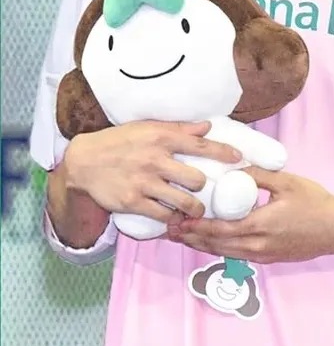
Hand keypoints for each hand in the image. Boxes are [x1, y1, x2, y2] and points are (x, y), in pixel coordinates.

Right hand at [63, 120, 241, 224]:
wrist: (84, 162)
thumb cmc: (119, 142)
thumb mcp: (146, 128)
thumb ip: (177, 129)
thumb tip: (207, 126)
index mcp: (160, 138)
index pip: (200, 145)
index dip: (223, 153)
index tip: (239, 159)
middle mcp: (155, 159)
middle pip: (196, 179)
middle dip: (204, 188)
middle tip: (205, 191)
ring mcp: (144, 183)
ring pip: (184, 202)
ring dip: (194, 209)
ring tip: (195, 210)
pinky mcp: (133, 202)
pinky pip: (163, 216)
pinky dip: (171, 219)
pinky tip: (173, 218)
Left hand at [167, 167, 333, 261]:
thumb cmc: (314, 202)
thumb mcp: (286, 182)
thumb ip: (257, 175)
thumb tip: (234, 169)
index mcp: (259, 225)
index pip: (219, 229)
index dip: (196, 226)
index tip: (178, 220)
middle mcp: (257, 246)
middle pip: (216, 245)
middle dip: (191, 238)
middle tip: (170, 230)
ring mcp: (263, 255)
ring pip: (224, 253)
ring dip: (202, 245)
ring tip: (183, 237)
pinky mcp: (269, 259)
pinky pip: (237, 255)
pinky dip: (219, 248)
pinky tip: (211, 241)